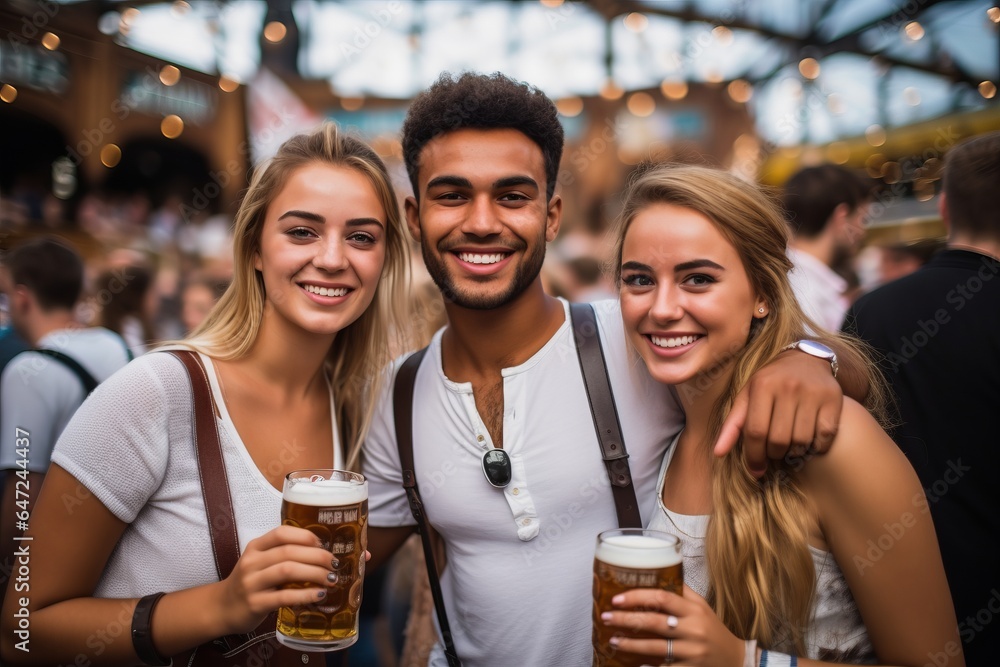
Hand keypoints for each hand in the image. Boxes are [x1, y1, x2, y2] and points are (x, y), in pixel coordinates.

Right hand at [217, 525, 334, 634]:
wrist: (223, 608)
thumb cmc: (250, 582)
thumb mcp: (260, 562)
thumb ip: (282, 554)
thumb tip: (321, 551)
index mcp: (255, 547)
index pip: (281, 533)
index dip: (305, 536)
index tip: (323, 543)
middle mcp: (252, 562)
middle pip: (289, 552)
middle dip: (317, 556)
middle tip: (334, 564)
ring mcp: (251, 583)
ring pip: (288, 570)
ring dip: (315, 573)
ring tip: (331, 579)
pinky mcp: (255, 604)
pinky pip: (285, 596)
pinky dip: (306, 594)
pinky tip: (319, 595)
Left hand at [602, 585, 744, 666]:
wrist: (734, 659)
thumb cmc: (713, 629)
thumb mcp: (702, 607)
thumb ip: (682, 592)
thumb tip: (658, 572)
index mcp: (694, 610)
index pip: (662, 598)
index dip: (637, 597)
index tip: (617, 598)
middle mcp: (693, 630)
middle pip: (654, 622)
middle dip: (626, 619)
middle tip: (606, 616)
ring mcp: (691, 652)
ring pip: (654, 647)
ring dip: (630, 644)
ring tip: (612, 639)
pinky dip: (645, 665)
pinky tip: (630, 662)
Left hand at [714, 349, 841, 476]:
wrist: (806, 359)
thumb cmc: (771, 383)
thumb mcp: (747, 396)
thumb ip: (732, 424)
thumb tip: (717, 453)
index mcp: (762, 386)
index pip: (756, 431)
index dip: (754, 456)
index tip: (756, 469)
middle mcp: (788, 387)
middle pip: (779, 440)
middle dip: (774, 454)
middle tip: (774, 453)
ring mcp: (812, 392)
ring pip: (802, 441)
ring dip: (795, 452)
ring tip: (790, 446)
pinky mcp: (833, 399)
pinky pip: (825, 436)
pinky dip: (817, 447)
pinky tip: (810, 441)